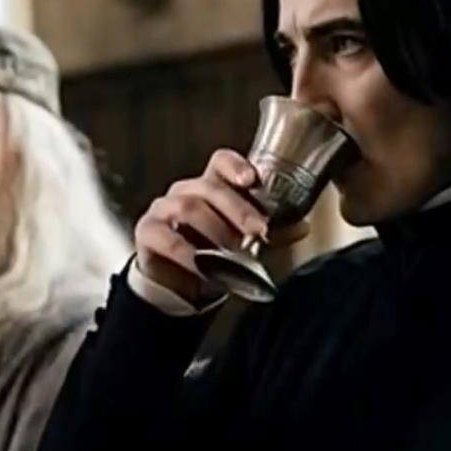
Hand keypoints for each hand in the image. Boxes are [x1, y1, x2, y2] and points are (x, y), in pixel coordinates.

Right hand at [134, 149, 306, 304]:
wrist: (181, 288)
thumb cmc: (216, 257)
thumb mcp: (249, 245)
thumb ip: (273, 234)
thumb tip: (302, 226)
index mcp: (211, 187)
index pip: (221, 162)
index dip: (235, 166)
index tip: (252, 179)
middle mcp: (186, 191)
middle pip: (209, 188)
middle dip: (238, 209)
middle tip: (259, 230)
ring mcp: (163, 209)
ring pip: (189, 208)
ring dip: (215, 232)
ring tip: (233, 254)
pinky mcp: (147, 232)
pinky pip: (167, 238)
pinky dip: (189, 254)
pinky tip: (204, 268)